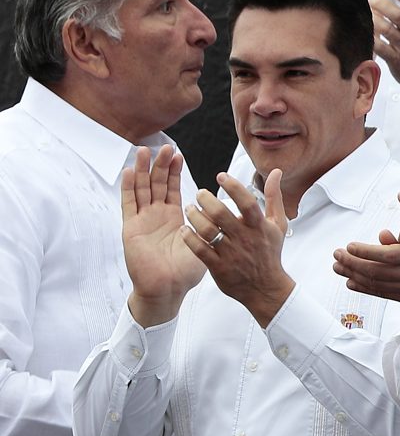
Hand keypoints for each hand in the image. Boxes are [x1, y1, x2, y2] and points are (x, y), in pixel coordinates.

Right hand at [121, 145, 204, 326]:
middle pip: (156, 184)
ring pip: (141, 189)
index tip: (178, 154)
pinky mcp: (131, 228)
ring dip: (142, 170)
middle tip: (165, 146)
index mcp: (173, 217)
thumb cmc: (187, 270)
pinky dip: (129, 187)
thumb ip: (215, 223)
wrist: (168, 289)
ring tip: (145, 151)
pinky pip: (129, 204)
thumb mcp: (206, 240)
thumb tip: (234, 210)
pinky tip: (130, 172)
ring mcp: (142, 220)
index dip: (173, 171)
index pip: (171, 188)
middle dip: (159, 165)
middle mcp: (156, 216)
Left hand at [190, 173, 294, 326]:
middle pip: (221, 214)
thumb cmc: (270, 252)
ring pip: (207, 230)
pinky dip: (189, 238)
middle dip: (206, 200)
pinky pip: (199, 250)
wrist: (265, 287)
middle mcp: (245, 238)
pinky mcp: (218, 267)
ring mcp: (231, 253)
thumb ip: (274, 197)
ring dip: (194, 216)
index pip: (247, 202)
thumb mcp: (278, 224)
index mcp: (259, 226)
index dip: (233, 187)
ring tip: (189, 209)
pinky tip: (184, 229)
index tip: (220, 176)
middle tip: (200, 193)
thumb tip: (275, 172)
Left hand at [333, 195, 399, 335]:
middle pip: (374, 271)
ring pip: (375, 283)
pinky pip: (382, 293)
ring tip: (338, 268)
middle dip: (351, 263)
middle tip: (335, 256)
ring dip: (353, 275)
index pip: (384, 254)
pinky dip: (364, 288)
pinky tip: (352, 282)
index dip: (363, 252)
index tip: (348, 246)